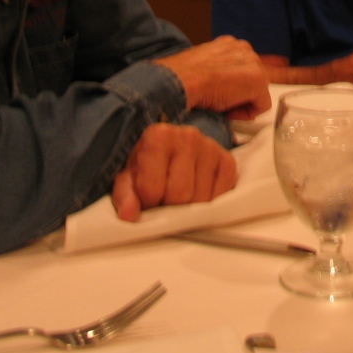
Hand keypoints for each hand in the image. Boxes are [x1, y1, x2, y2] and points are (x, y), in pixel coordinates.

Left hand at [111, 123, 236, 221]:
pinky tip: (197, 193)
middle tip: (164, 199)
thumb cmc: (146, 166)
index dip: (147, 203)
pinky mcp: (227, 159)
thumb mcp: (127, 178)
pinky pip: (222, 195)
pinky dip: (209, 203)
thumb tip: (128, 215)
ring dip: (190, 208)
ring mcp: (211, 147)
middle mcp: (188, 136)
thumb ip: (124, 196)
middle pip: (181, 195)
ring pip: (202, 200)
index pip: (153, 188)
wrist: (168, 150)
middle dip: (170, 206)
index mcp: (158, 136)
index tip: (146, 199)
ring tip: (179, 196)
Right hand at [156, 36, 271, 120]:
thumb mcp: (202, 66)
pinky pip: (262, 105)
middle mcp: (244, 49)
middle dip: (239, 94)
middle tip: (219, 103)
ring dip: (242, 103)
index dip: (231, 86)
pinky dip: (247, 113)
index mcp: (230, 44)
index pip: (241, 68)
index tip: (217, 94)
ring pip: (258, 92)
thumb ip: (216, 69)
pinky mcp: (258, 80)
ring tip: (222, 106)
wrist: (181, 81)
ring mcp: (253, 63)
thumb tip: (218, 83)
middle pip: (252, 80)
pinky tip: (228, 111)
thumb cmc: (184, 77)